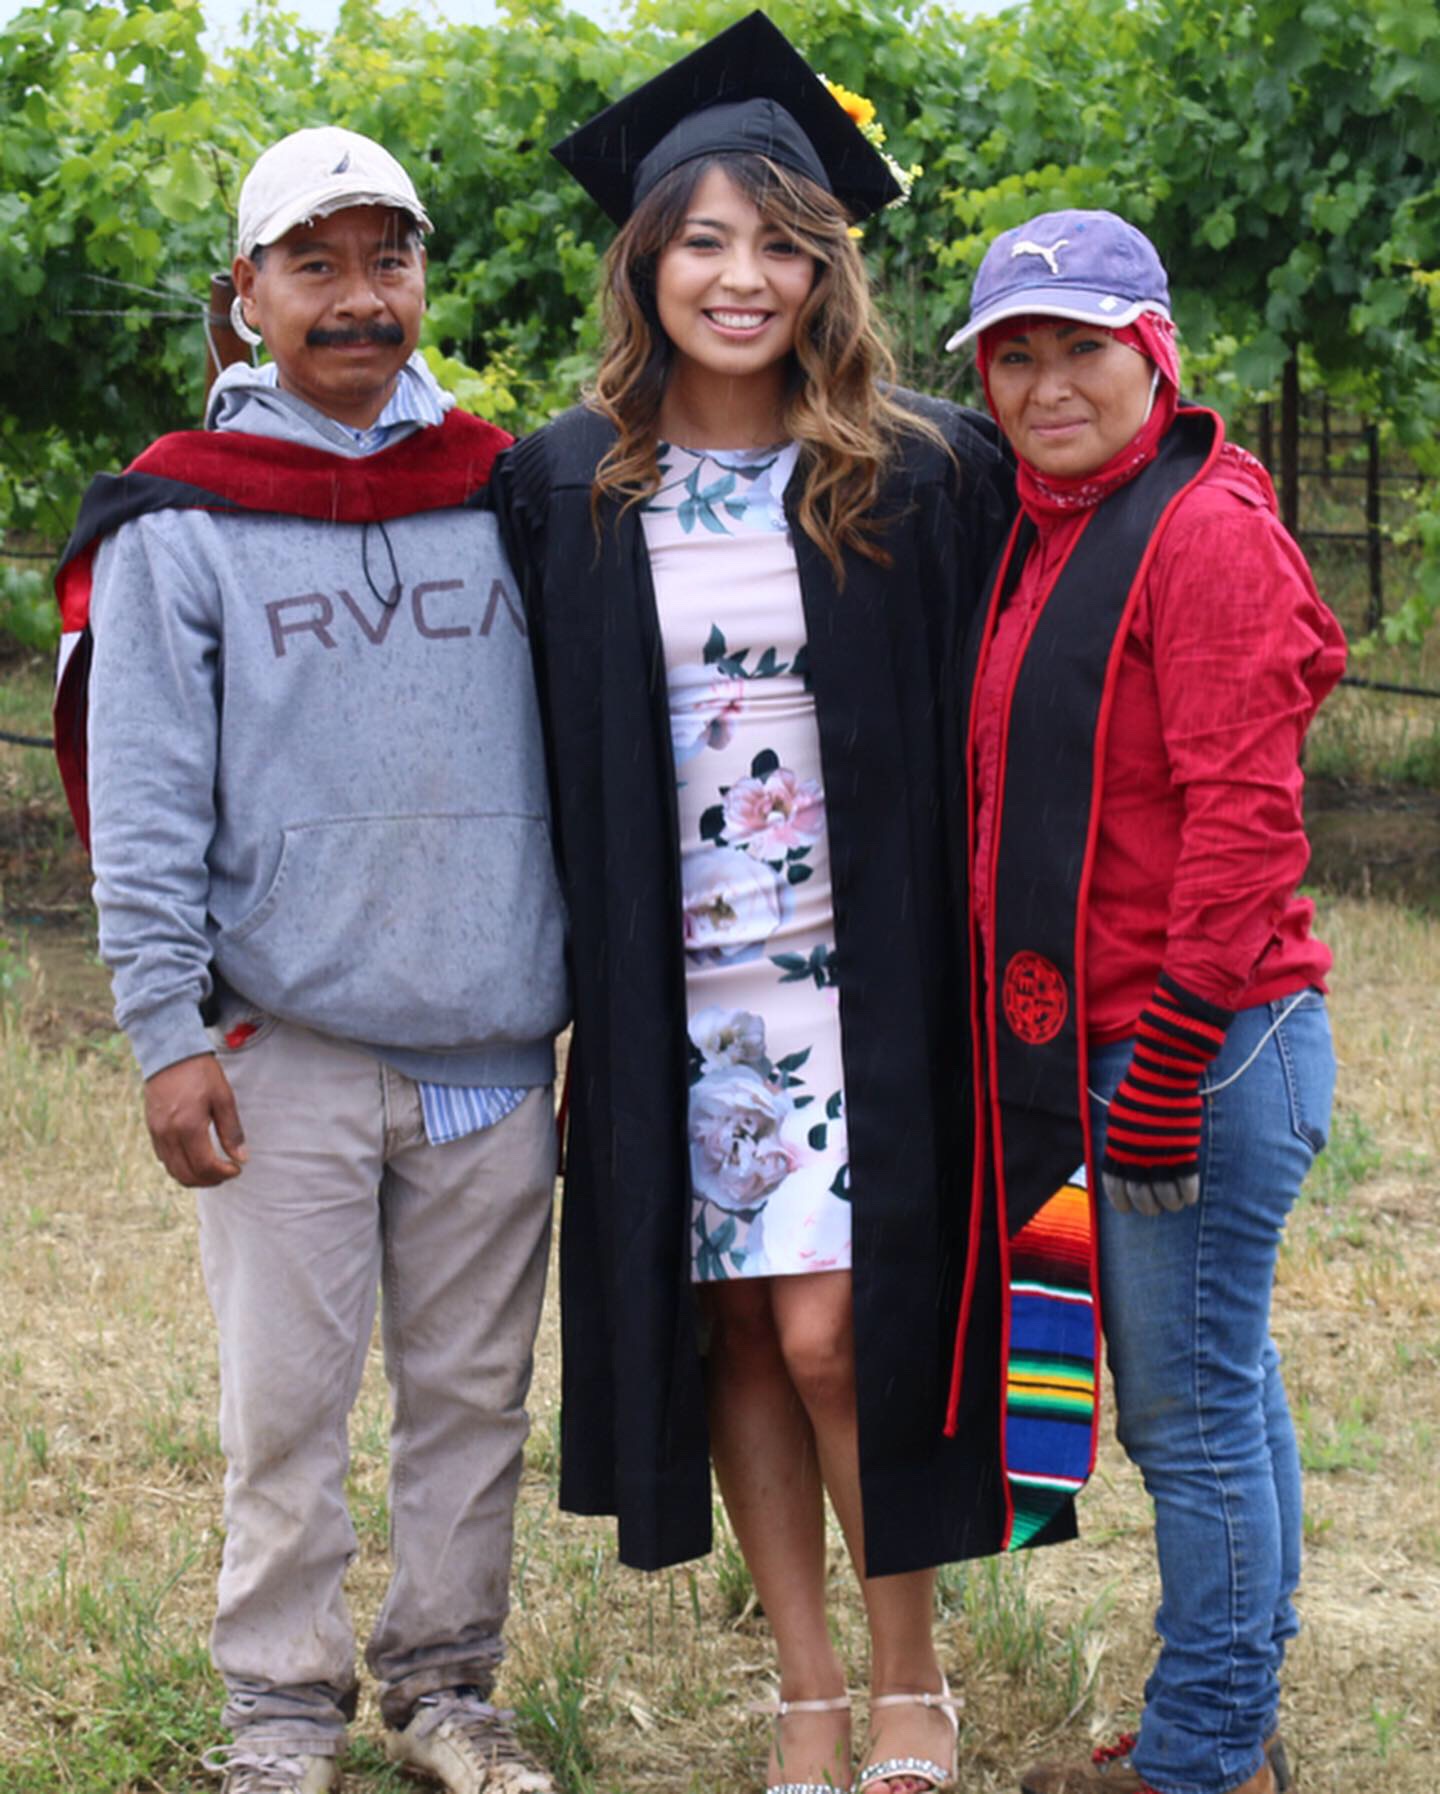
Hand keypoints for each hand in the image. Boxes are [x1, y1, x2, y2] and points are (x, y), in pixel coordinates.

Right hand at [144, 1054, 246, 1187]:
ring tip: (213, 1169)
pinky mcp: (151, 1130)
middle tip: (226, 1172)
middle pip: (187, 1175)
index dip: (223, 1173)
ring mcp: (157, 1133)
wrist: (171, 1055)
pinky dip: (181, 1166)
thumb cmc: (201, 1073)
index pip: (205, 1166)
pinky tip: (196, 1158)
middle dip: (210, 1180)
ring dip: (194, 1177)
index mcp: (188, 1126)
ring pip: (173, 1171)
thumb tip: (241, 1158)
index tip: (237, 1168)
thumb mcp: (224, 1098)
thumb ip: (232, 1131)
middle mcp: (168, 1134)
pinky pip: (165, 1158)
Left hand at [1100, 973, 1231, 1214]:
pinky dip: (1187, 1194)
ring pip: (1163, 1195)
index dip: (1120, 1201)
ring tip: (1174, 1205)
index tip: (1126, 1210)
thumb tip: (1117, 1163)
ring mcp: (1159, 1153)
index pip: (1112, 1184)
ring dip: (1169, 1204)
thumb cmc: (1141, 1093)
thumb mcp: (1119, 1117)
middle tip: (1154, 1210)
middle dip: (1147, 1206)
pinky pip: (1185, 1183)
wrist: (1163, 1072)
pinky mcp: (1182, 1149)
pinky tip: (1189, 1197)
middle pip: (1139, 1195)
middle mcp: (1134, 1154)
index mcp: (1116, 1145)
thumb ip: (1119, 1142)